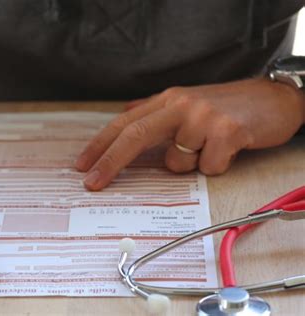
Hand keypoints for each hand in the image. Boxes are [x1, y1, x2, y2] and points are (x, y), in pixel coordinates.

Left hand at [76, 78, 304, 190]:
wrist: (273, 99)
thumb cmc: (226, 107)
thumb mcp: (186, 103)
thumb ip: (155, 113)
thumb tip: (126, 115)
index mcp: (167, 100)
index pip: (125, 123)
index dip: (100, 145)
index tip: (82, 165)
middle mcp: (180, 104)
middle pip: (135, 136)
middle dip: (110, 162)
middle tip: (92, 182)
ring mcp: (203, 117)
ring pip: (176, 162)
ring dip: (190, 164)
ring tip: (210, 148)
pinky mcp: (227, 131)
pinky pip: (207, 168)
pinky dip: (215, 166)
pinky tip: (228, 149)